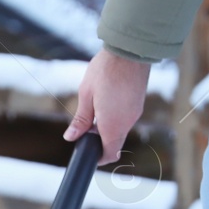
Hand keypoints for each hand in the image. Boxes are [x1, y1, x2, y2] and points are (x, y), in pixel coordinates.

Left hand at [64, 49, 151, 164]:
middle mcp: (127, 123)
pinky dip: (116, 117)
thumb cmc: (105, 71)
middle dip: (101, 140)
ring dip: (108, 126)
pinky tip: (107, 100)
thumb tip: (70, 137)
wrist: (130, 50)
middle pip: (115, 142)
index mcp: (113, 125)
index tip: (89, 153)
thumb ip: (80, 120)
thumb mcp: (86, 96)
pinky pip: (126, 117)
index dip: (99, 157)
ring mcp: (135, 113)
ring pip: (120, 129)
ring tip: (95, 108)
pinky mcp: (138, 103)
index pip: (110, 153)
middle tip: (86, 128)